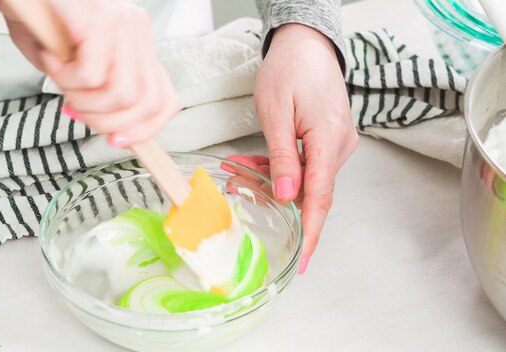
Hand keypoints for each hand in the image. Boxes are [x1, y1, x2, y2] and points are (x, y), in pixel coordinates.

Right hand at [0, 0, 180, 146]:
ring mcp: (122, 22)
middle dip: (105, 122)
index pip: (165, 100)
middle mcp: (137, 30)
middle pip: (146, 103)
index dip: (144, 130)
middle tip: (72, 106)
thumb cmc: (38, 20)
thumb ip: (97, 94)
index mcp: (137, 44)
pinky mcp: (99, 18)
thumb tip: (111, 130)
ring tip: (58, 77)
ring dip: (81, 100)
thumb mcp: (73, 65)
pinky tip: (50, 57)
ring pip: (121, 94)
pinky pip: (92, 74)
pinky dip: (64, 77)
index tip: (115, 140)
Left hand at [254, 24, 357, 273]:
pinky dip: (279, 167)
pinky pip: (304, 164)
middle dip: (274, 198)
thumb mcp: (277, 113)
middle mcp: (339, 146)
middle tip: (238, 191)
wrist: (306, 43)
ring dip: (270, 180)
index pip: (321, 198)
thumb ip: (282, 157)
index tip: (304, 261)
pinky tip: (253, 164)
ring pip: (303, 178)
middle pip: (309, 190)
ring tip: (237, 172)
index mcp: (329, 140)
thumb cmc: (291, 69)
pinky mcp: (327, 139)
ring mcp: (335, 143)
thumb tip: (286, 196)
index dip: (312, 233)